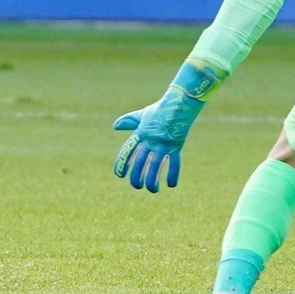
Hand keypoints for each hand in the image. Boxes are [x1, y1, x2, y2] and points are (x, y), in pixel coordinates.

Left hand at [111, 61, 224, 192]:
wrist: (179, 104)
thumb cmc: (160, 110)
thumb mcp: (142, 115)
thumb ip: (129, 122)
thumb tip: (115, 126)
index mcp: (141, 133)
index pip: (128, 151)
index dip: (122, 164)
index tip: (119, 175)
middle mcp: (150, 140)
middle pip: (139, 162)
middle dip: (136, 177)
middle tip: (136, 186)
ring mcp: (163, 144)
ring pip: (155, 166)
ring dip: (152, 181)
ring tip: (152, 189)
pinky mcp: (176, 146)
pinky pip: (174, 163)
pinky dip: (173, 175)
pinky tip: (171, 185)